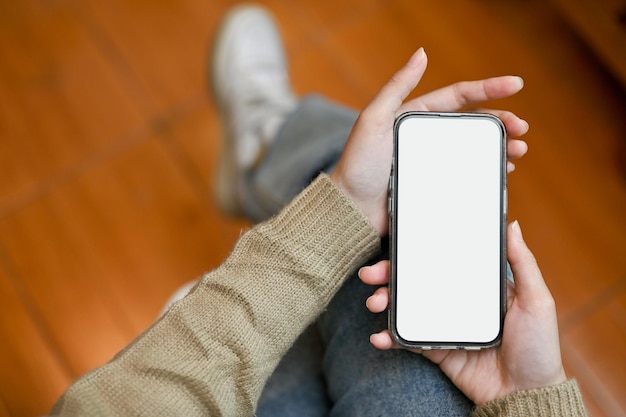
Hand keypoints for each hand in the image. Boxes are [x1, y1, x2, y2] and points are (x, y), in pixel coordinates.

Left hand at [330, 48, 528, 234]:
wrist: (350, 209)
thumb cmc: (357, 164)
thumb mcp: (373, 120)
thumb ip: (396, 86)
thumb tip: (422, 53)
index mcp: (414, 116)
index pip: (458, 96)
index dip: (488, 88)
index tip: (516, 85)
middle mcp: (426, 136)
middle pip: (472, 122)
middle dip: (501, 121)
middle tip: (522, 130)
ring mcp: (431, 161)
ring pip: (473, 147)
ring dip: (498, 145)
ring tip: (518, 151)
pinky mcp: (434, 184)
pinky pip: (466, 173)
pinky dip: (486, 168)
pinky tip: (501, 170)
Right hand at [359, 221, 567, 404]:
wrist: (527, 395)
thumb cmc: (539, 346)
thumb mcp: (536, 300)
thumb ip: (523, 263)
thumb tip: (512, 226)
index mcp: (476, 285)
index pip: (442, 261)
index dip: (417, 252)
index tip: (396, 244)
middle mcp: (457, 301)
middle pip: (416, 281)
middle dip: (389, 275)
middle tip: (371, 274)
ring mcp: (444, 325)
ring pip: (406, 307)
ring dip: (385, 302)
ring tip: (375, 303)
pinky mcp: (436, 349)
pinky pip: (407, 339)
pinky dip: (390, 337)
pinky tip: (380, 336)